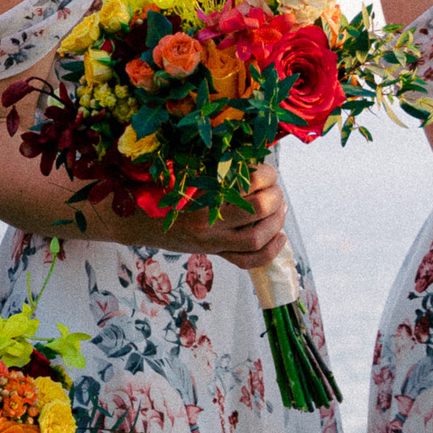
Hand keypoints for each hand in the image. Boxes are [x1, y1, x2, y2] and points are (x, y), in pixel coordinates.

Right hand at [154, 165, 287, 268]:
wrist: (151, 226)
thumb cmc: (173, 198)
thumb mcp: (197, 180)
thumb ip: (225, 176)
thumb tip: (260, 171)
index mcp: (204, 196)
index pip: (248, 183)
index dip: (266, 176)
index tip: (268, 174)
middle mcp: (209, 223)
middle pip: (258, 209)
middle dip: (275, 197)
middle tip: (277, 192)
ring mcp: (214, 243)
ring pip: (257, 238)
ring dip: (277, 222)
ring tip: (280, 210)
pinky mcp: (219, 255)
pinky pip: (249, 261)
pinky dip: (271, 250)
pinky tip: (281, 237)